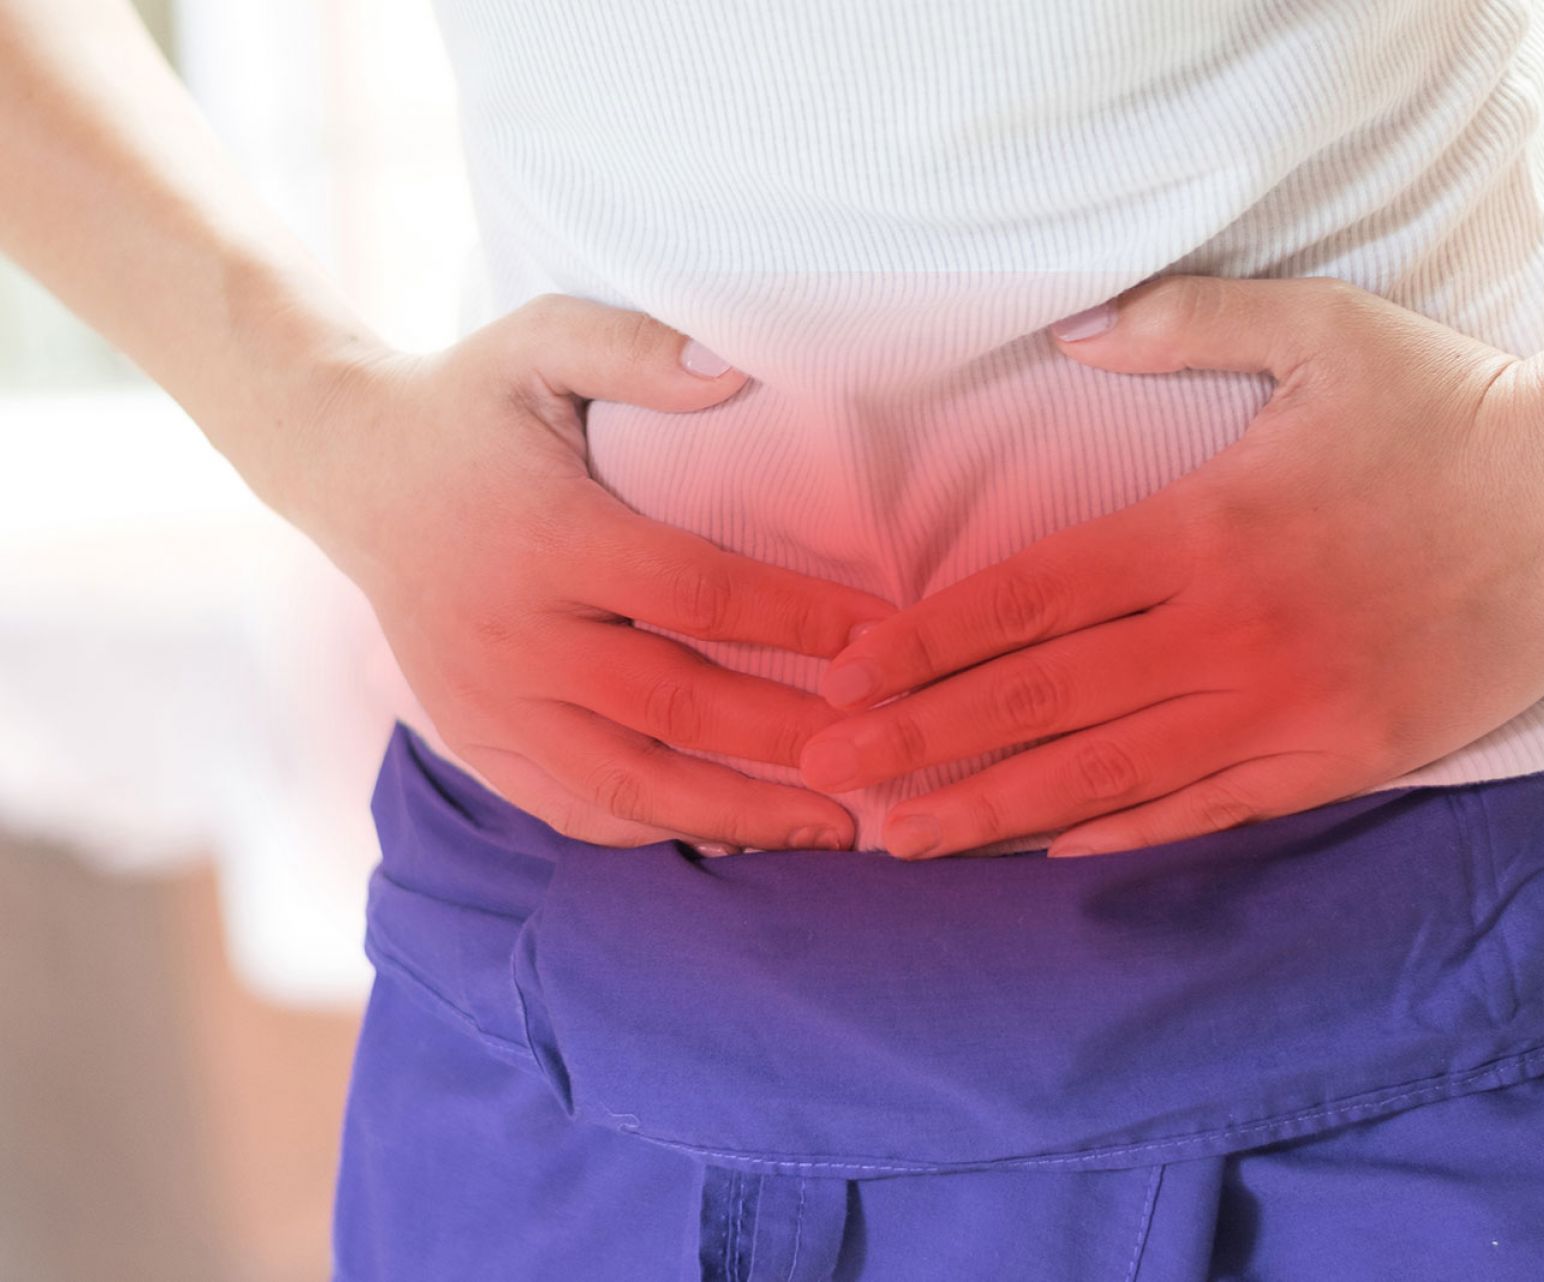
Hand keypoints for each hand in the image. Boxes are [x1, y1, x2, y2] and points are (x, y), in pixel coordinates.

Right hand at [285, 296, 896, 851]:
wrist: (352, 470)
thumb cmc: (474, 403)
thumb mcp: (542, 341)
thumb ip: (637, 349)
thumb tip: (737, 372)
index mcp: (546, 536)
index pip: (695, 592)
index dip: (798, 622)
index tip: (884, 639)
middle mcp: (514, 633)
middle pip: (673, 706)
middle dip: (788, 742)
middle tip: (883, 757)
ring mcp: (487, 700)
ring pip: (626, 784)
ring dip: (737, 815)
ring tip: (833, 829)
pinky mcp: (474, 738)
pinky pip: (573, 808)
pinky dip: (659, 831)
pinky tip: (737, 836)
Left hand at [797, 275, 1543, 858]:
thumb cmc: (1447, 407)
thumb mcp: (1319, 328)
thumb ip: (1184, 323)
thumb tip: (1069, 336)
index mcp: (1203, 530)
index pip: (1029, 600)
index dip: (927, 646)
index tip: (844, 681)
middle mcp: (1227, 632)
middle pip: (1044, 701)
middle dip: (921, 744)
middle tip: (822, 782)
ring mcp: (1282, 708)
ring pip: (1110, 773)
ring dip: (995, 808)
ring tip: (902, 842)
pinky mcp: (1337, 758)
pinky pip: (1208, 810)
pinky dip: (1120, 833)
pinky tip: (1044, 850)